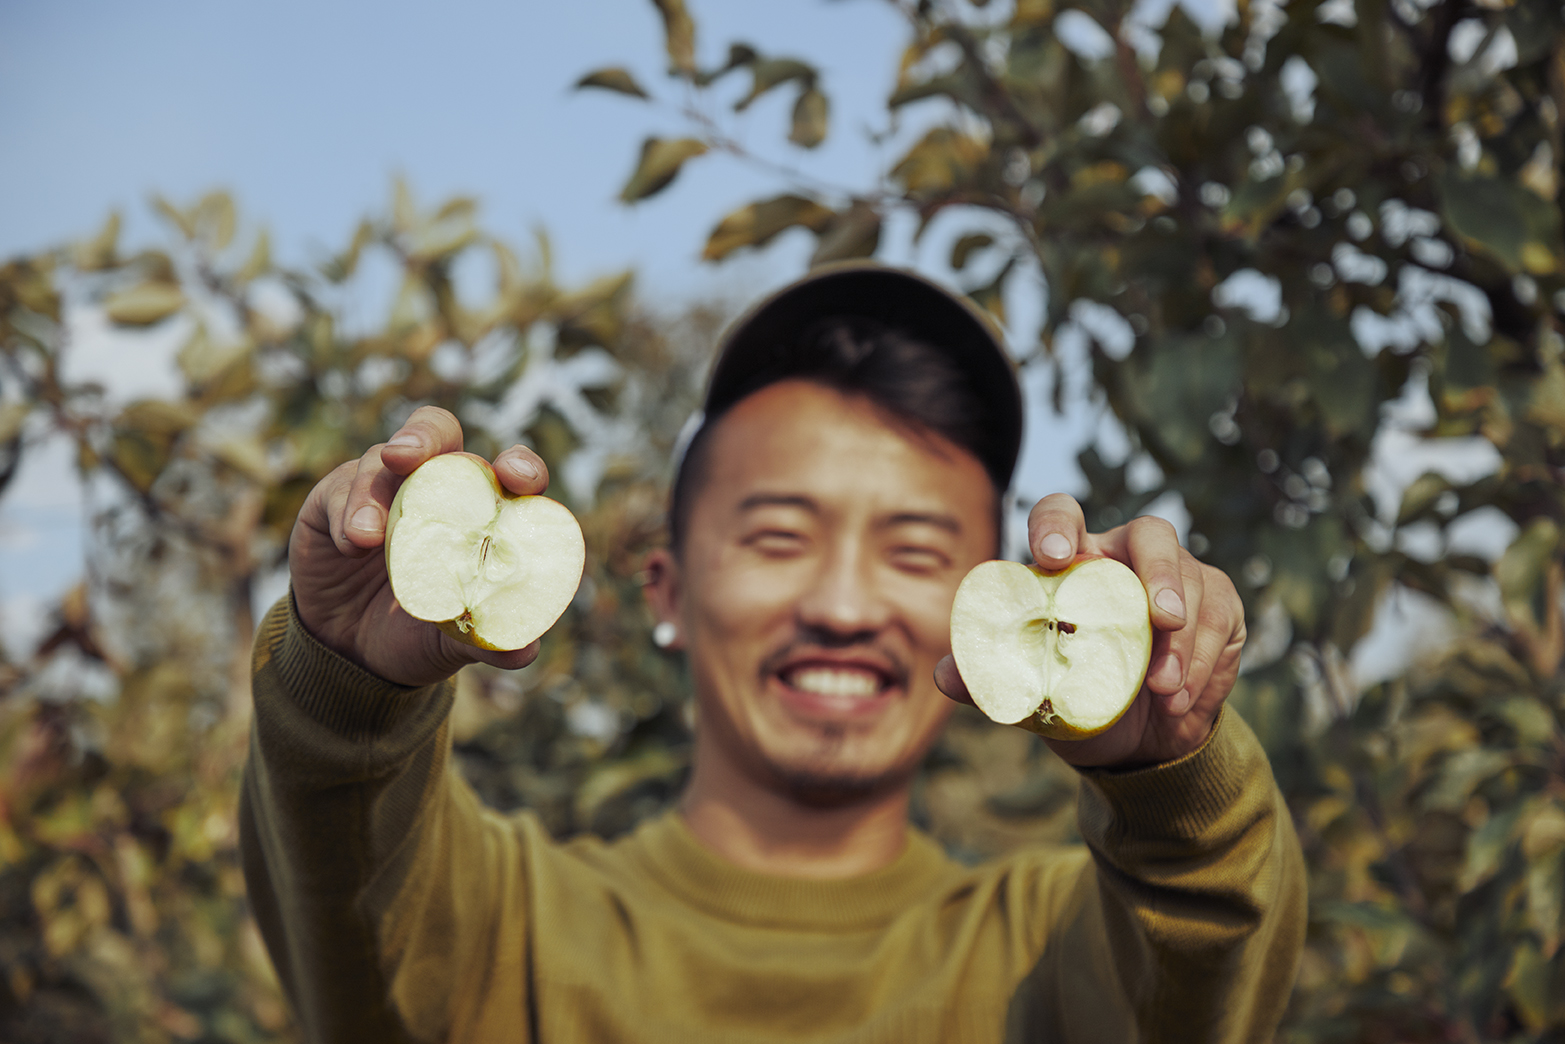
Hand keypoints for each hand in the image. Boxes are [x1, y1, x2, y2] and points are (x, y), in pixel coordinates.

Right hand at [288, 405, 549, 686]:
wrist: (350, 654)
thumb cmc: (418, 633)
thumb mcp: (452, 642)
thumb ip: (486, 639)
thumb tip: (525, 651)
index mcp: (480, 510)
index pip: (506, 471)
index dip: (519, 465)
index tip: (518, 480)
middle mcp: (434, 486)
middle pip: (437, 433)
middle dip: (425, 437)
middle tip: (411, 458)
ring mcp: (383, 487)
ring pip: (380, 460)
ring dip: (373, 492)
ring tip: (367, 537)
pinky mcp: (333, 500)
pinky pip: (339, 489)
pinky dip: (345, 513)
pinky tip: (350, 545)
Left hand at [935, 493, 1245, 768]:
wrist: (1141, 743)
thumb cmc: (1079, 700)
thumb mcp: (1033, 696)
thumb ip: (992, 682)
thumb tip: (946, 675)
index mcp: (1072, 563)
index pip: (1061, 514)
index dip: (1056, 526)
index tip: (1054, 558)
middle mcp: (1124, 557)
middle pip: (1150, 533)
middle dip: (1158, 572)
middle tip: (1159, 618)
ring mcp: (1178, 576)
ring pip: (1191, 580)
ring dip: (1181, 638)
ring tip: (1161, 688)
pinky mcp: (1218, 605)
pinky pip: (1218, 616)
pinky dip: (1200, 660)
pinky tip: (1180, 696)